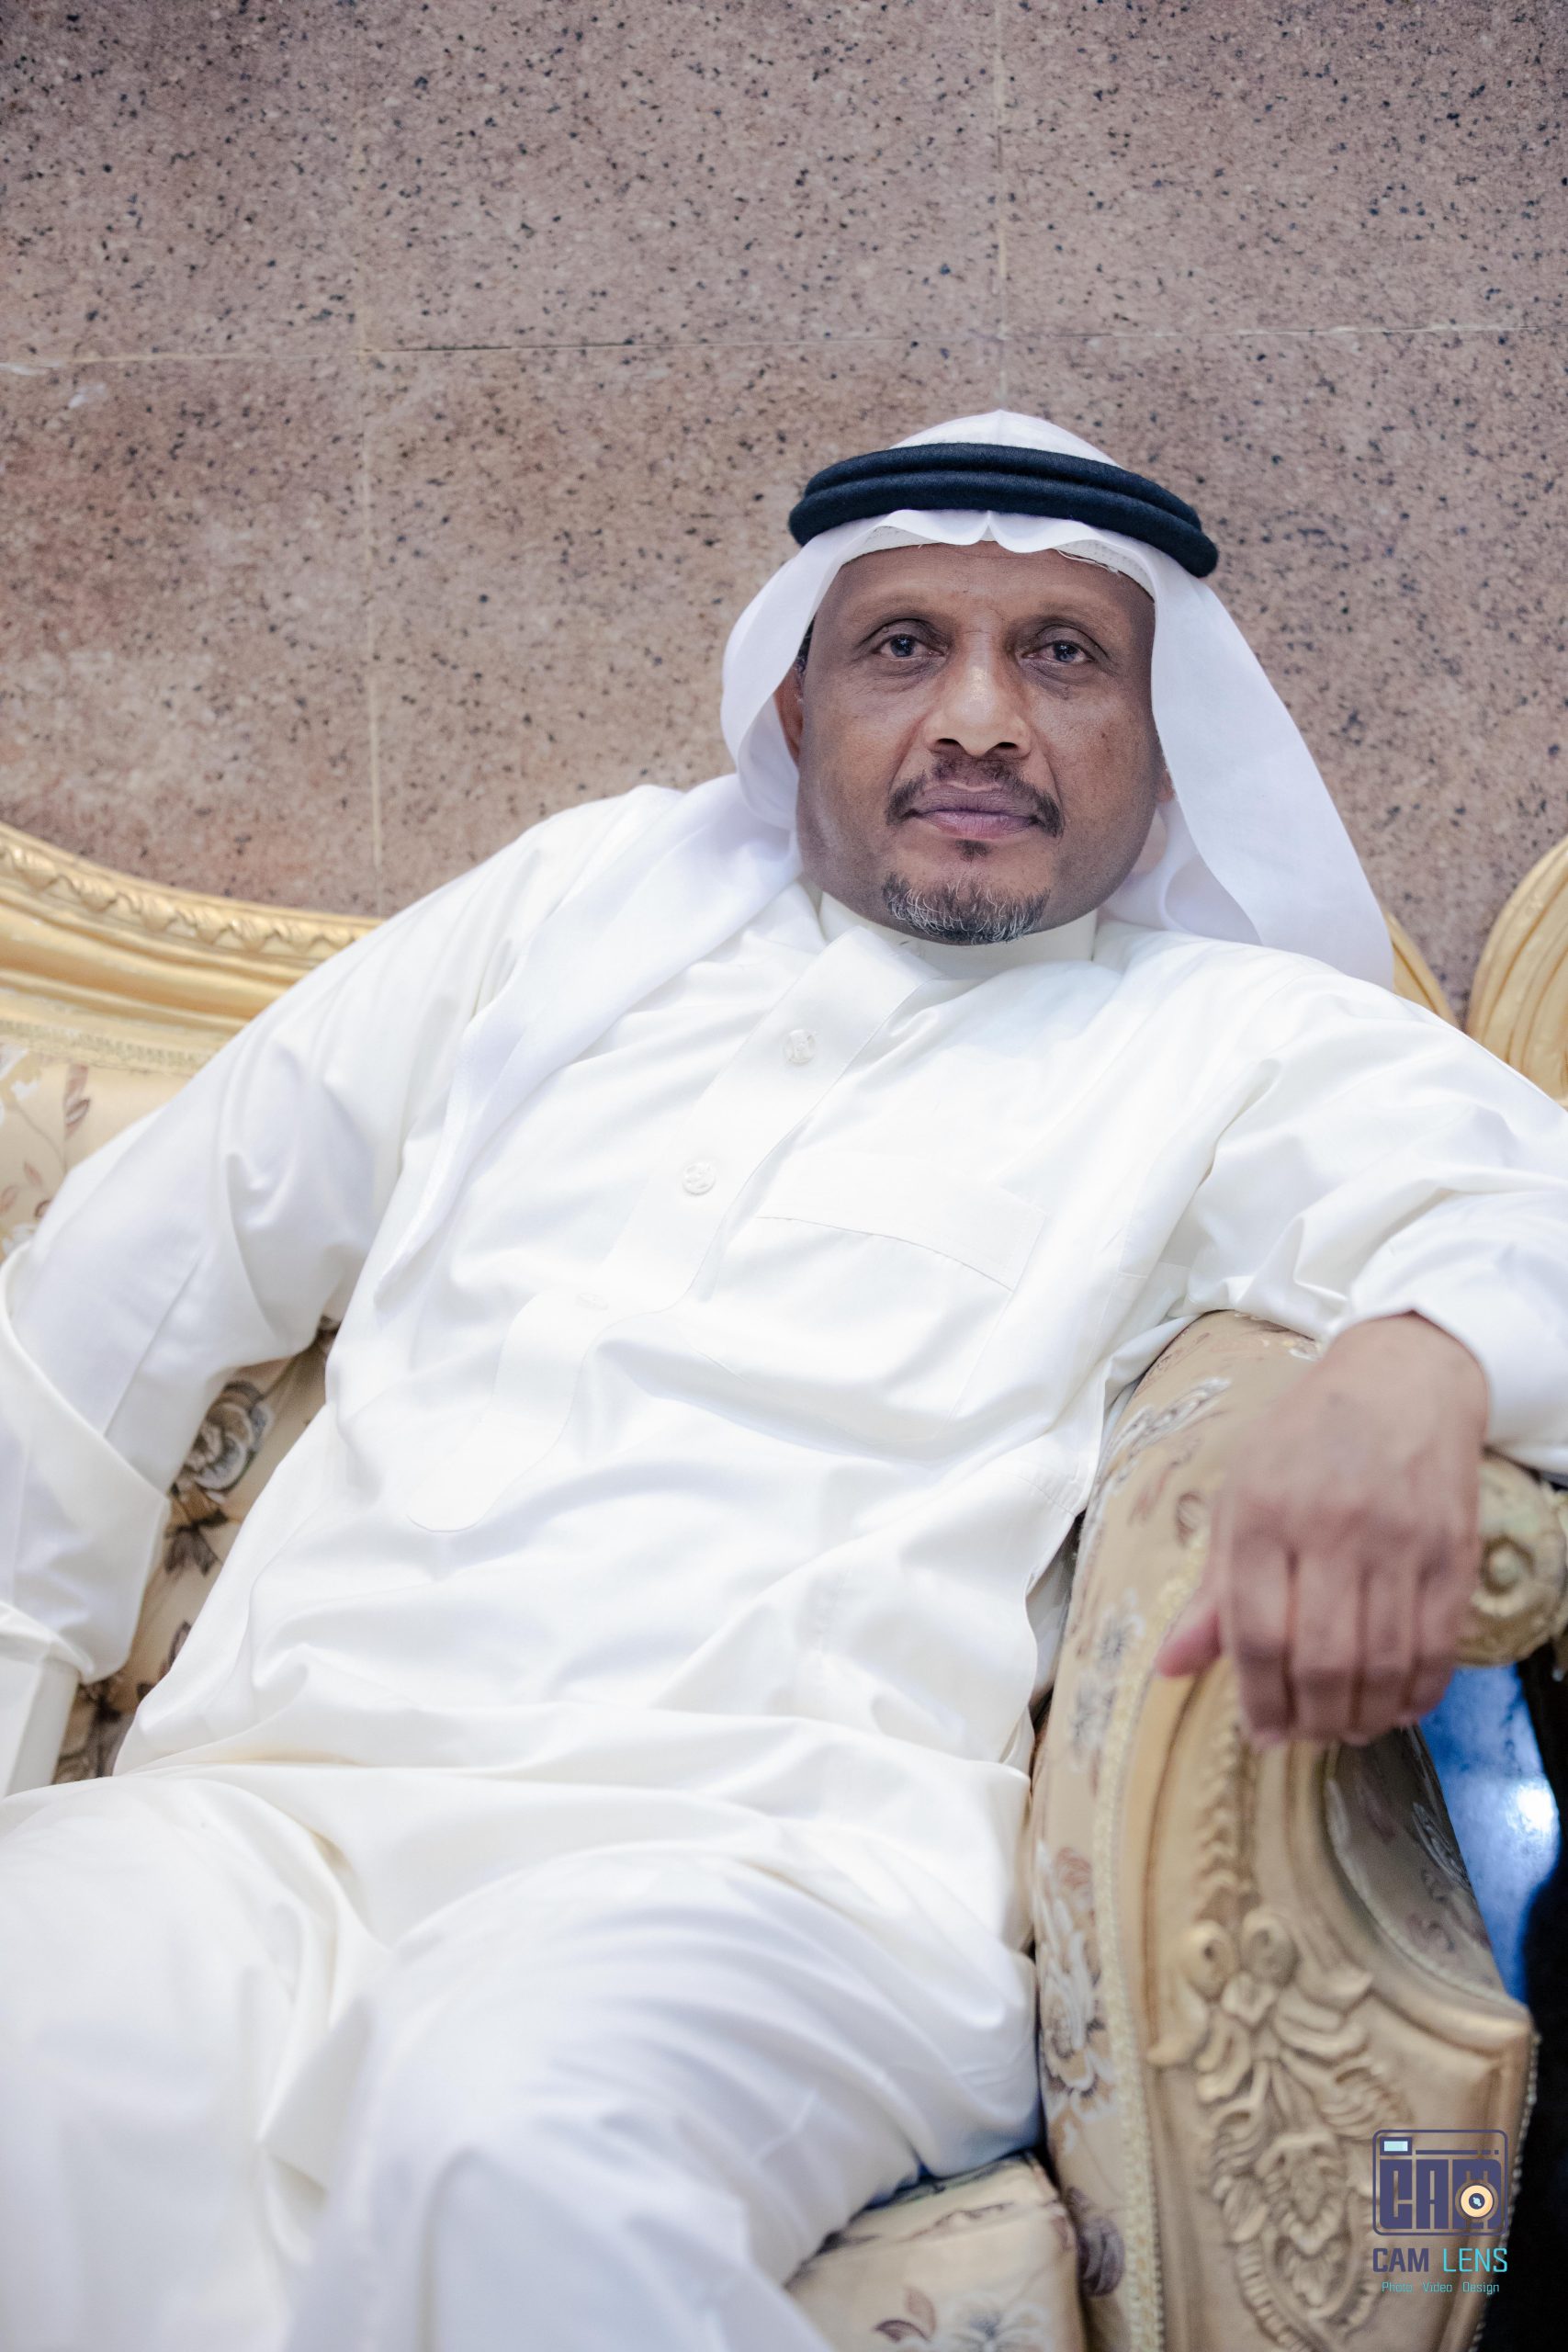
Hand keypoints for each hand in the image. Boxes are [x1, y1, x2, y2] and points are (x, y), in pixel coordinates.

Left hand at [1153, 1314, 1488, 1746]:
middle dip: (1311, 1719)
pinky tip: (1395, 1707)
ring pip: (1383, 1663)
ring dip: (1362, 1717)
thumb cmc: (1304, 1441)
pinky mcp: (1453, 1553)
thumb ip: (1212, 1590)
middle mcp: (1333, 1529)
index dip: (1258, 1698)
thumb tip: (1169, 1669)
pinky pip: (1437, 1647)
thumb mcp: (1240, 1496)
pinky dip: (1417, 1693)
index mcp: (1264, 1513)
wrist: (1400, 1380)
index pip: (1258, 1631)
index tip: (1261, 1731)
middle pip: (1323, 1659)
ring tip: (1344, 1728)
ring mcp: (1400, 1542)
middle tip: (1303, 1736)